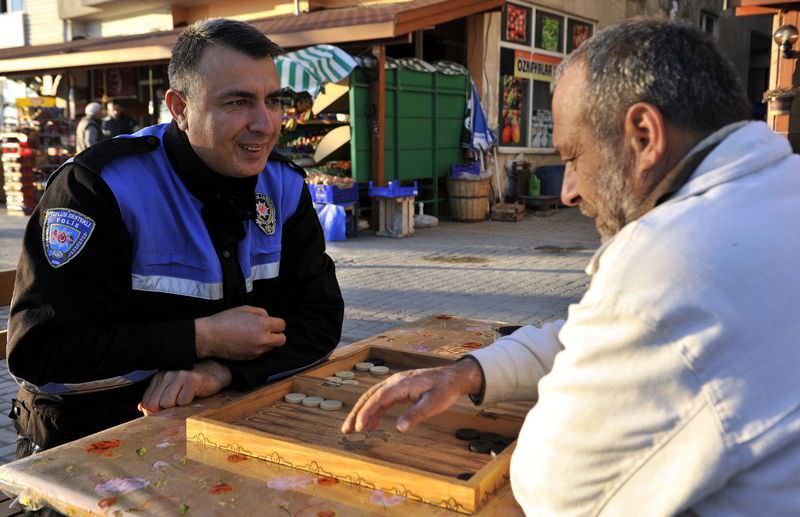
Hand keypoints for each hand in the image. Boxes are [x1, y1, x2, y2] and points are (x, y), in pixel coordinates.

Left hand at [138, 360, 231, 414]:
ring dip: (177, 407)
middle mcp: (166, 374)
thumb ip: (157, 396)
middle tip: (177, 409)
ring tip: (187, 401)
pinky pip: (183, 401)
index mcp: (159, 377)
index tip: (165, 415)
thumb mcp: (173, 387)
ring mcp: (179, 376)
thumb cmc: (194, 382)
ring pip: (167, 403)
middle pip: (155, 404)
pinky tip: (195, 396)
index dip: (154, 413)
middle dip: (165, 412)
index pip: (147, 402)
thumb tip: (141, 408)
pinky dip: (189, 403)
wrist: (217, 371)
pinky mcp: (192, 379)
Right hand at [195, 305, 285, 359]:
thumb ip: (260, 312)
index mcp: (263, 325)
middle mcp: (263, 339)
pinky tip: (247, 341)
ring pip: (271, 347)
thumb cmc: (225, 320)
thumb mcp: (245, 309)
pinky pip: (260, 352)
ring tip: (253, 335)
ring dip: (267, 341)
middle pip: (282, 340)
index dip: (276, 322)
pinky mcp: (250, 358)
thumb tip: (268, 318)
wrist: (209, 337)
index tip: (270, 322)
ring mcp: (257, 350)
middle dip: (277, 334)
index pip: (282, 325)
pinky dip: (258, 347)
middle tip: (267, 330)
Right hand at [341, 358, 483, 433]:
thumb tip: (399, 427)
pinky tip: (371, 424)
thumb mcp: (434, 404)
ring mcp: (395, 384)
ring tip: (352, 429)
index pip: (379, 398)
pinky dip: (373, 411)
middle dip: (356, 413)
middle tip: (346, 429)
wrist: (453, 377)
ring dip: (361, 412)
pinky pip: (381, 399)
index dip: (367, 412)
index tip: (359, 427)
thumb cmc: (445, 390)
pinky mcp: (398, 389)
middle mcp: (395, 382)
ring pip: (373, 397)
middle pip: (370, 396)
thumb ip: (416, 415)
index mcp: (402, 384)